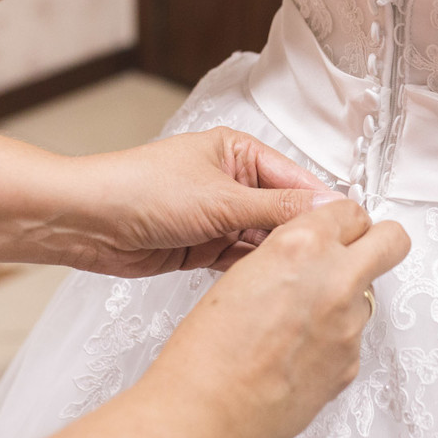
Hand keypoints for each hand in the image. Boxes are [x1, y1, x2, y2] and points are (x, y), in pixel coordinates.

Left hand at [51, 127, 342, 276]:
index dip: (323, 205)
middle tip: (332, 260)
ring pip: (261, 241)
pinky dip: (251, 271)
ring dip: (275, 257)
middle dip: (300, 236)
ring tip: (304, 277)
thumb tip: (325, 208)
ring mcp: (215, 217)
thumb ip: (276, 208)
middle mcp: (230, 183)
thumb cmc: (138, 189)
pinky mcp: (200, 247)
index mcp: (237, 153)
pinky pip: (239, 261)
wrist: (84, 221)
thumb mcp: (220, 199)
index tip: (353, 229)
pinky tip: (269, 284)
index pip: (296, 180)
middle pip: (282, 213)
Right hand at [139, 199, 410, 437]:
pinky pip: (353, 337)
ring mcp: (349, 325)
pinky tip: (295, 352)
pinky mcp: (352, 363)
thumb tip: (308, 252)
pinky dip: (332, 340)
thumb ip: (286, 254)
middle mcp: (336, 281)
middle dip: (378, 242)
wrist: (208, 414)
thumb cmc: (207, 351)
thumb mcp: (241, 274)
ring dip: (345, 299)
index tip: (338, 228)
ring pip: (368, 294)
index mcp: (303, 247)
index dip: (343, 221)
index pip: (351, 211)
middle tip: (356, 253)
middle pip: (391, 241)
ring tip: (296, 321)